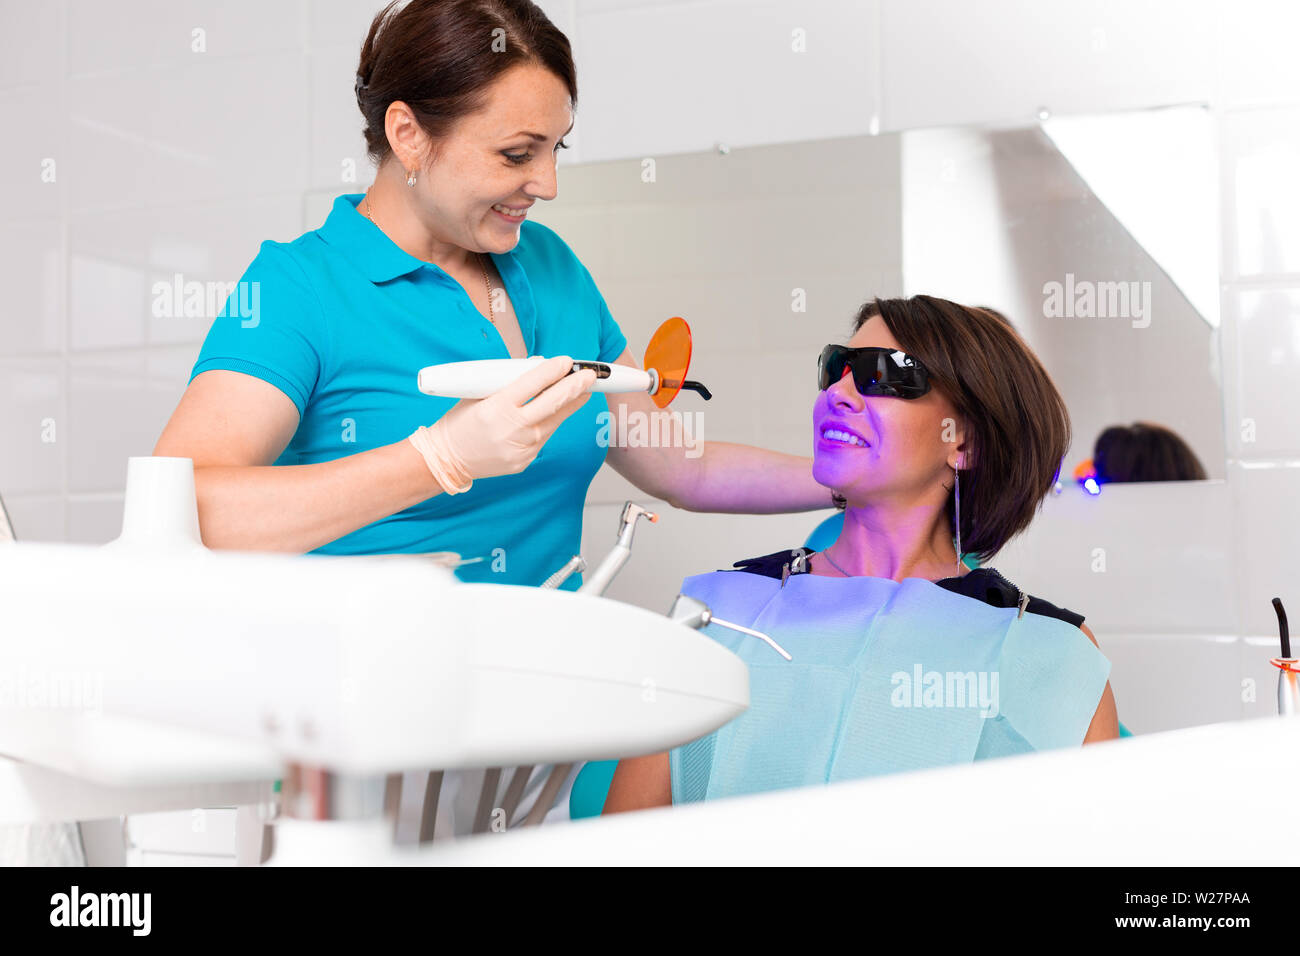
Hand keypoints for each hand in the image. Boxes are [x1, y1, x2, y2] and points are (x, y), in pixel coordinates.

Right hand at [425, 355, 597, 482]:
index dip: (553, 371)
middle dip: (574, 387)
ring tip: (584, 391)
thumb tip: (539, 366)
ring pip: (554, 422)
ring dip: (570, 405)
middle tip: (590, 376)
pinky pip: (544, 437)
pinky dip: (551, 422)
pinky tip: (559, 411)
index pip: (532, 384)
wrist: (447, 460)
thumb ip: (507, 382)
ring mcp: (520, 447)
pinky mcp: (525, 460)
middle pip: (551, 404)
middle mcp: (511, 428)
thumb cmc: (460, 423)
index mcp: (496, 407)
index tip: (567, 362)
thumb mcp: (477, 395)